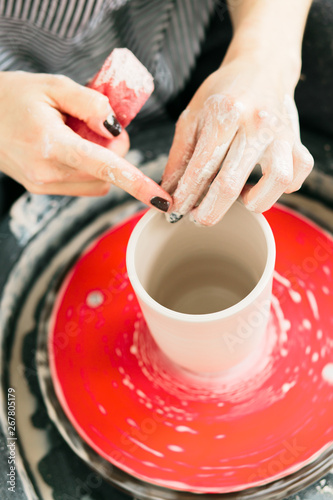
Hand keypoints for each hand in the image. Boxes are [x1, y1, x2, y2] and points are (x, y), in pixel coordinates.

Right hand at [0, 71, 170, 209]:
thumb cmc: (13, 96)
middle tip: (100, 125)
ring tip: (77, 134)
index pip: (104, 168)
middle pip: (107, 174)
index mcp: (50, 145)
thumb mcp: (54, 86)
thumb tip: (117, 128)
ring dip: (101, 162)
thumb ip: (92, 104)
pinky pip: (81, 184)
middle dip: (115, 151)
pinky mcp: (41, 189)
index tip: (162, 201)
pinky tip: (68, 147)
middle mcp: (47, 173)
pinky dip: (86, 168)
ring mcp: (43, 185)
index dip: (138, 184)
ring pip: (97, 183)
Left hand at [162, 58, 312, 224]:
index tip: (175, 210)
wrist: (261, 67)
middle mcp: (257, 124)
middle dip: (209, 212)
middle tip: (199, 218)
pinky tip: (262, 186)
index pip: (201, 167)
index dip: (185, 195)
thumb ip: (179, 155)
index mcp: (226, 113)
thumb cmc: (223, 93)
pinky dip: (280, 190)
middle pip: (230, 183)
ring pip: (276, 182)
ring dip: (254, 202)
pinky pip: (297, 177)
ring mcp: (281, 134)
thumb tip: (167, 192)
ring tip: (239, 199)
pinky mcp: (296, 142)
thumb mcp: (193, 115)